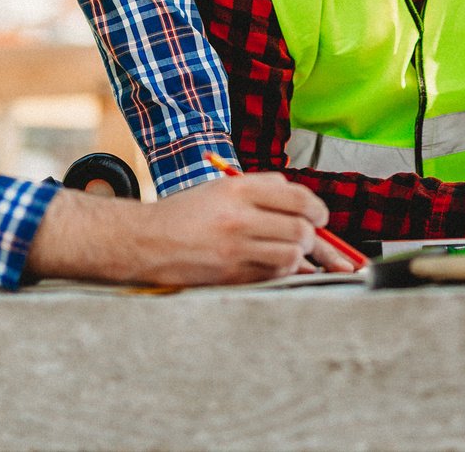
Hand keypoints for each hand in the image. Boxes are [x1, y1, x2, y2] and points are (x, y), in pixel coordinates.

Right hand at [28, 172, 329, 286]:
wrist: (144, 241)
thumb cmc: (185, 214)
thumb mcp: (220, 188)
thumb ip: (261, 189)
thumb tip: (301, 203)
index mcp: (238, 189)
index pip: (298, 197)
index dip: (317, 210)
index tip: (320, 217)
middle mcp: (239, 217)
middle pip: (301, 229)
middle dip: (315, 237)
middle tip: (312, 238)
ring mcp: (234, 249)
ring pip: (292, 255)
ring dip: (300, 257)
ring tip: (294, 254)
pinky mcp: (230, 276)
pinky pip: (273, 276)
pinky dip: (284, 273)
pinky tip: (281, 268)